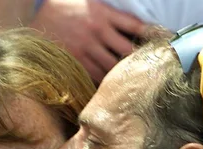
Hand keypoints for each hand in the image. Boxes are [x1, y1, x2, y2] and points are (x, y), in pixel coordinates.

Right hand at [31, 0, 146, 81]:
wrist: (34, 20)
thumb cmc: (63, 8)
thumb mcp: (88, 1)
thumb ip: (110, 13)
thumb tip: (134, 24)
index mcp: (102, 13)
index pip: (136, 25)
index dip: (154, 34)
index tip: (168, 42)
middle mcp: (96, 31)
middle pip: (128, 51)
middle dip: (142, 60)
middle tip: (155, 68)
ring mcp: (85, 48)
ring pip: (113, 67)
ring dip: (125, 74)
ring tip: (138, 81)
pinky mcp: (75, 62)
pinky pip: (96, 76)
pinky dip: (106, 81)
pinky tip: (115, 86)